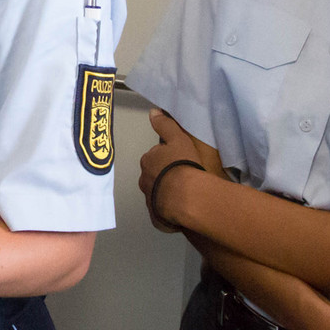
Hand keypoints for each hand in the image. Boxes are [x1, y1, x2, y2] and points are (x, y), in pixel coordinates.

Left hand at [138, 108, 217, 230]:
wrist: (186, 196)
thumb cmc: (182, 164)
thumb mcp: (177, 138)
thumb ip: (165, 125)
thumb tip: (153, 112)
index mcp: (147, 161)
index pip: (154, 158)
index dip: (166, 159)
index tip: (179, 162)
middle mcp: (144, 180)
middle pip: (153, 176)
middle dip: (163, 177)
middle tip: (182, 178)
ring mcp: (149, 200)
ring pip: (156, 194)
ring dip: (166, 194)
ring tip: (183, 195)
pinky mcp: (156, 218)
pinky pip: (162, 213)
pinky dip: (168, 212)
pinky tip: (181, 211)